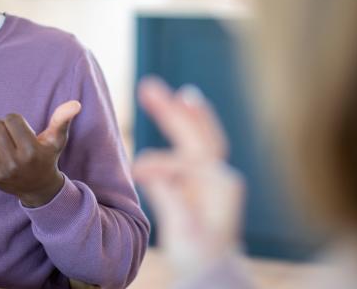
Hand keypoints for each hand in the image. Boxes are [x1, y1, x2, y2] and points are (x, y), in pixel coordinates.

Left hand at [0, 101, 81, 206]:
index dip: (16, 121)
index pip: (12, 119)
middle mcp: (13, 162)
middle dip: (4, 128)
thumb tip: (75, 103)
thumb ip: (63, 120)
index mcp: (30, 151)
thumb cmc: (47, 158)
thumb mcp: (57, 140)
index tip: (23, 132)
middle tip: (13, 140)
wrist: (37, 188)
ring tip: (4, 147)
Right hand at [133, 77, 243, 278]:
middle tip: (149, 87)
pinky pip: (196, 146)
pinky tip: (183, 110)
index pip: (186, 159)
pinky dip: (188, 125)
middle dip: (172, 110)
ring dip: (182, 113)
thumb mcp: (182, 229)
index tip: (136, 170)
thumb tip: (146, 168)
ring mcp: (216, 176)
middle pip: (196, 134)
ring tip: (170, 92)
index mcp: (219, 184)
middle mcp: (220, 175)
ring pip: (199, 136)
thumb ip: (168, 196)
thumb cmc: (197, 254)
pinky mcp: (207, 180)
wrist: (213, 270)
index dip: (159, 163)